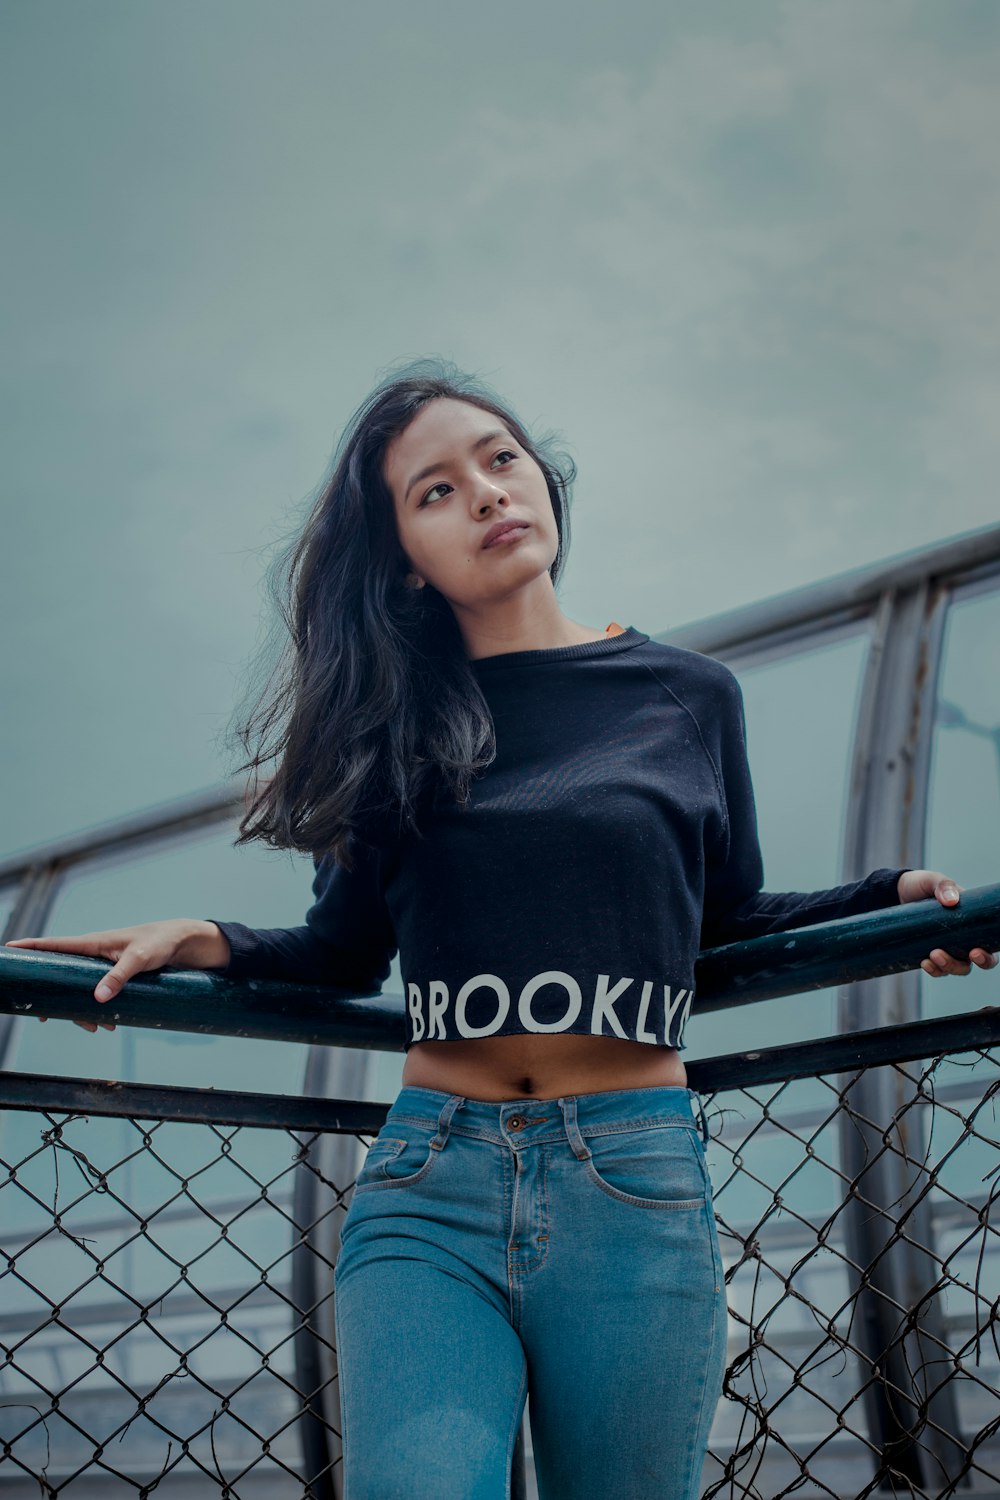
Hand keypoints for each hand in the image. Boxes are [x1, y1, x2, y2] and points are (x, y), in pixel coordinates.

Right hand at [4, 919, 229, 1032]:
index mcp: (94, 942)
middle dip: (55, 998)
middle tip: (46, 1017)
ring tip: (97, 1027)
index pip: (55, 945)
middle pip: (62, 976)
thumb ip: (119, 976)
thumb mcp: (141, 958)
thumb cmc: (162, 942)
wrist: (186, 944)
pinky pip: (99, 995)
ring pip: (80, 991)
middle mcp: (95, 954)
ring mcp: (104, 967)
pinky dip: (99, 1010)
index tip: (8, 951)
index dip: (30, 948)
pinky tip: (109, 1023)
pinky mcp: (117, 977)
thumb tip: (98, 999)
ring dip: (83, 1011)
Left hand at [895, 870, 998, 977]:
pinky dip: (933, 969)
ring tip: (932, 955)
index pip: (987, 945)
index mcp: (970, 923)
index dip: (986, 956)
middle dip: (962, 965)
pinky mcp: (928, 953)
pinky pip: (936, 968)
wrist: (896, 892)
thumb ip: (944, 886)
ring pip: (954, 968)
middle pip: (971, 963)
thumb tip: (951, 900)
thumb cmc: (921, 885)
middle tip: (946, 956)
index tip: (975, 952)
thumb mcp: (933, 880)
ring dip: (946, 966)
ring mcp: (945, 947)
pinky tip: (924, 962)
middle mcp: (961, 939)